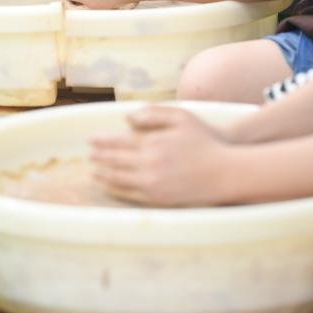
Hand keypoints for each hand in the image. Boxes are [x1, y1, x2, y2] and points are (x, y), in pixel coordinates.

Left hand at [89, 106, 234, 205]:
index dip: (103, 141)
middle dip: (99, 157)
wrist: (224, 172)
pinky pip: (130, 194)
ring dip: (103, 174)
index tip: (91, 140)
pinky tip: (110, 186)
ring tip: (93, 171)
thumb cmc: (204, 141)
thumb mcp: (181, 116)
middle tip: (89, 154)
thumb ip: (154, 114)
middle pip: (115, 161)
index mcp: (153, 142)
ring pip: (119, 179)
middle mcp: (149, 164)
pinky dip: (116, 189)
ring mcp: (152, 183)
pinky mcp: (158, 199)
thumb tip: (128, 117)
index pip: (119, 142)